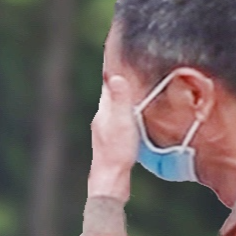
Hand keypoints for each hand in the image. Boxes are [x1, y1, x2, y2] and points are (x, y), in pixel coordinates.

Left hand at [86, 75, 138, 203]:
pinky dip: (125, 113)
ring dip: (122, 98)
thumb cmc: (117, 152)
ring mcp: (105, 132)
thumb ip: (120, 100)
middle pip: (110, 95)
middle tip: (128, 68)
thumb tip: (114, 76)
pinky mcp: (111, 143)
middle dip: (118, 81)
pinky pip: (118, 121)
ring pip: (113, 109)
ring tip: (133, 89)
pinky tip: (133, 118)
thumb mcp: (122, 122)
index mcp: (103, 112)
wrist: (110, 181)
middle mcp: (101, 120)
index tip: (118, 54)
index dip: (113, 69)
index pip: (107, 84)